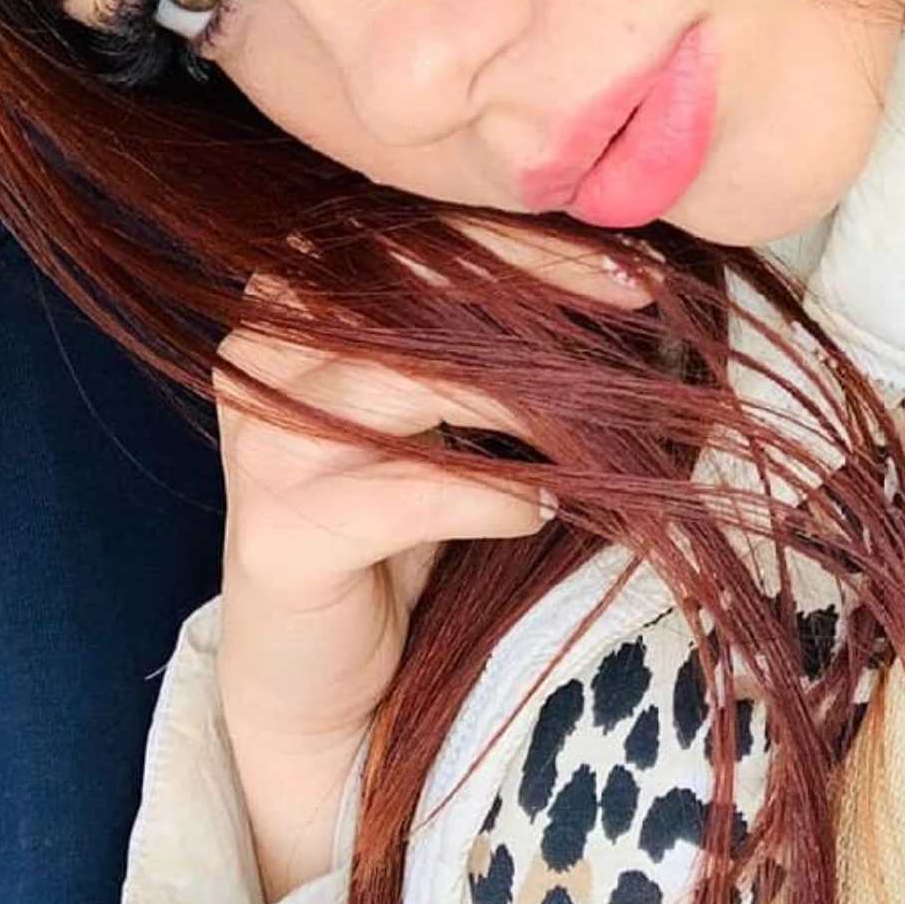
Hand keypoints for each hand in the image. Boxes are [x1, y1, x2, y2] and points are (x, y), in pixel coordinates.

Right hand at [211, 221, 655, 899]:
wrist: (316, 674)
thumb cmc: (398, 519)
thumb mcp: (442, 406)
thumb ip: (485, 330)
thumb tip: (622, 270)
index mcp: (298, 297)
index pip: (413, 228)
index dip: (524, 234)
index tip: (628, 254)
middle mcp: (264, 351)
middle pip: (412, 281)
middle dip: (541, 283)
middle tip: (640, 296)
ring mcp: (265, 441)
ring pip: (414, 376)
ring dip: (529, 392)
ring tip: (603, 415)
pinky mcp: (279, 534)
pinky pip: (413, 492)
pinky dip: (497, 496)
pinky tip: (542, 507)